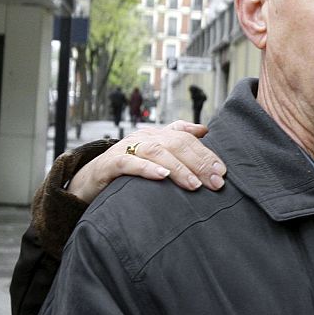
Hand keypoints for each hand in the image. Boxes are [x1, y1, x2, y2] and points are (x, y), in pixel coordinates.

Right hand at [67, 121, 225, 202]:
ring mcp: (126, 149)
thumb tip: (203, 130)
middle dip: (198, 162)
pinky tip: (162, 177)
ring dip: (178, 168)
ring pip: (156, 152)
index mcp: (157, 136)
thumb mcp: (155, 155)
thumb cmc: (128, 169)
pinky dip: (146, 169)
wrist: (90, 180)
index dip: (205, 153)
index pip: (186, 139)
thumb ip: (177, 139)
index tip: (222, 171)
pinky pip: (129, 163)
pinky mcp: (110, 163)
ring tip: (194, 184)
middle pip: (175, 144)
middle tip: (215, 181)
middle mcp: (143, 138)